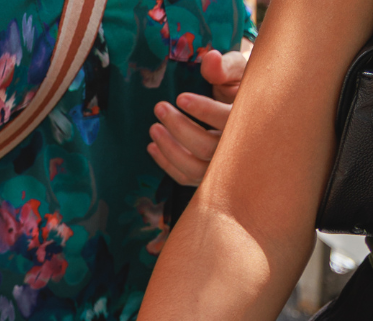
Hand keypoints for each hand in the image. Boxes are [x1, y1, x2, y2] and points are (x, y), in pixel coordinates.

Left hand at [148, 47, 250, 185]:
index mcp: (251, 120)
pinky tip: (153, 147)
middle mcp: (239, 149)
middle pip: (207, 147)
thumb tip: (210, 58)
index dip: (203, 110)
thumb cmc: (241, 85)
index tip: (181, 98)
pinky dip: (167, 164)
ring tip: (153, 127)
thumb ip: (225, 66)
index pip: (227, 121)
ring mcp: (223, 167)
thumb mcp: (238, 70)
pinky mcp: (208, 176)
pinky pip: (186, 177)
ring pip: (194, 167)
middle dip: (179, 128)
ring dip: (169, 149)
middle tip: (159, 107)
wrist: (246, 108)